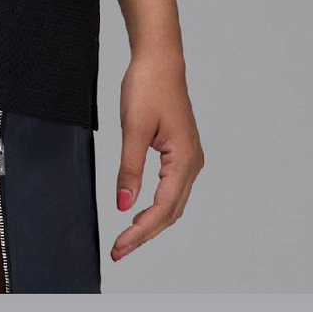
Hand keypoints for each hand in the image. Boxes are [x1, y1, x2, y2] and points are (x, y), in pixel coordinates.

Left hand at [110, 50, 203, 263]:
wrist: (159, 60)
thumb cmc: (148, 87)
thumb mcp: (133, 129)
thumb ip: (129, 169)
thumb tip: (123, 206)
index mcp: (184, 160)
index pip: (162, 208)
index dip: (140, 232)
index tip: (119, 246)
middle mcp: (193, 163)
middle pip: (170, 212)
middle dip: (145, 234)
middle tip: (119, 251)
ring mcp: (189, 159)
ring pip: (173, 204)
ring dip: (151, 224)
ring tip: (127, 239)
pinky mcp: (181, 153)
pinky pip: (172, 190)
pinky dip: (157, 207)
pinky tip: (140, 212)